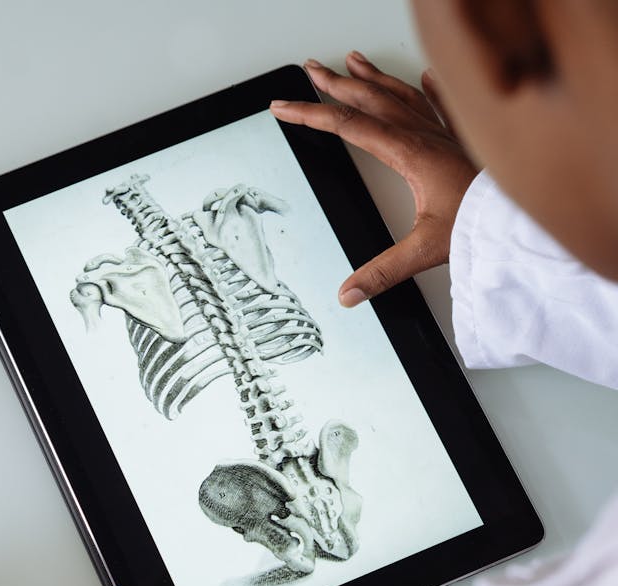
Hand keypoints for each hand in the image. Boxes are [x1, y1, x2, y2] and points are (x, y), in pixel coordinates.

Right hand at [270, 52, 477, 306]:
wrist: (529, 213)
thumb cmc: (486, 222)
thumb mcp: (426, 250)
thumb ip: (382, 273)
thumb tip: (347, 293)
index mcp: (408, 153)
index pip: (347, 125)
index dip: (309, 114)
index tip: (283, 107)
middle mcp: (425, 135)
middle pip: (370, 99)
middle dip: (334, 83)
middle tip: (310, 71)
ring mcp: (445, 133)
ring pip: (401, 94)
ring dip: (373, 77)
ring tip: (353, 63)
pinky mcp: (464, 140)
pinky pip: (442, 103)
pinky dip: (429, 87)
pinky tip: (426, 76)